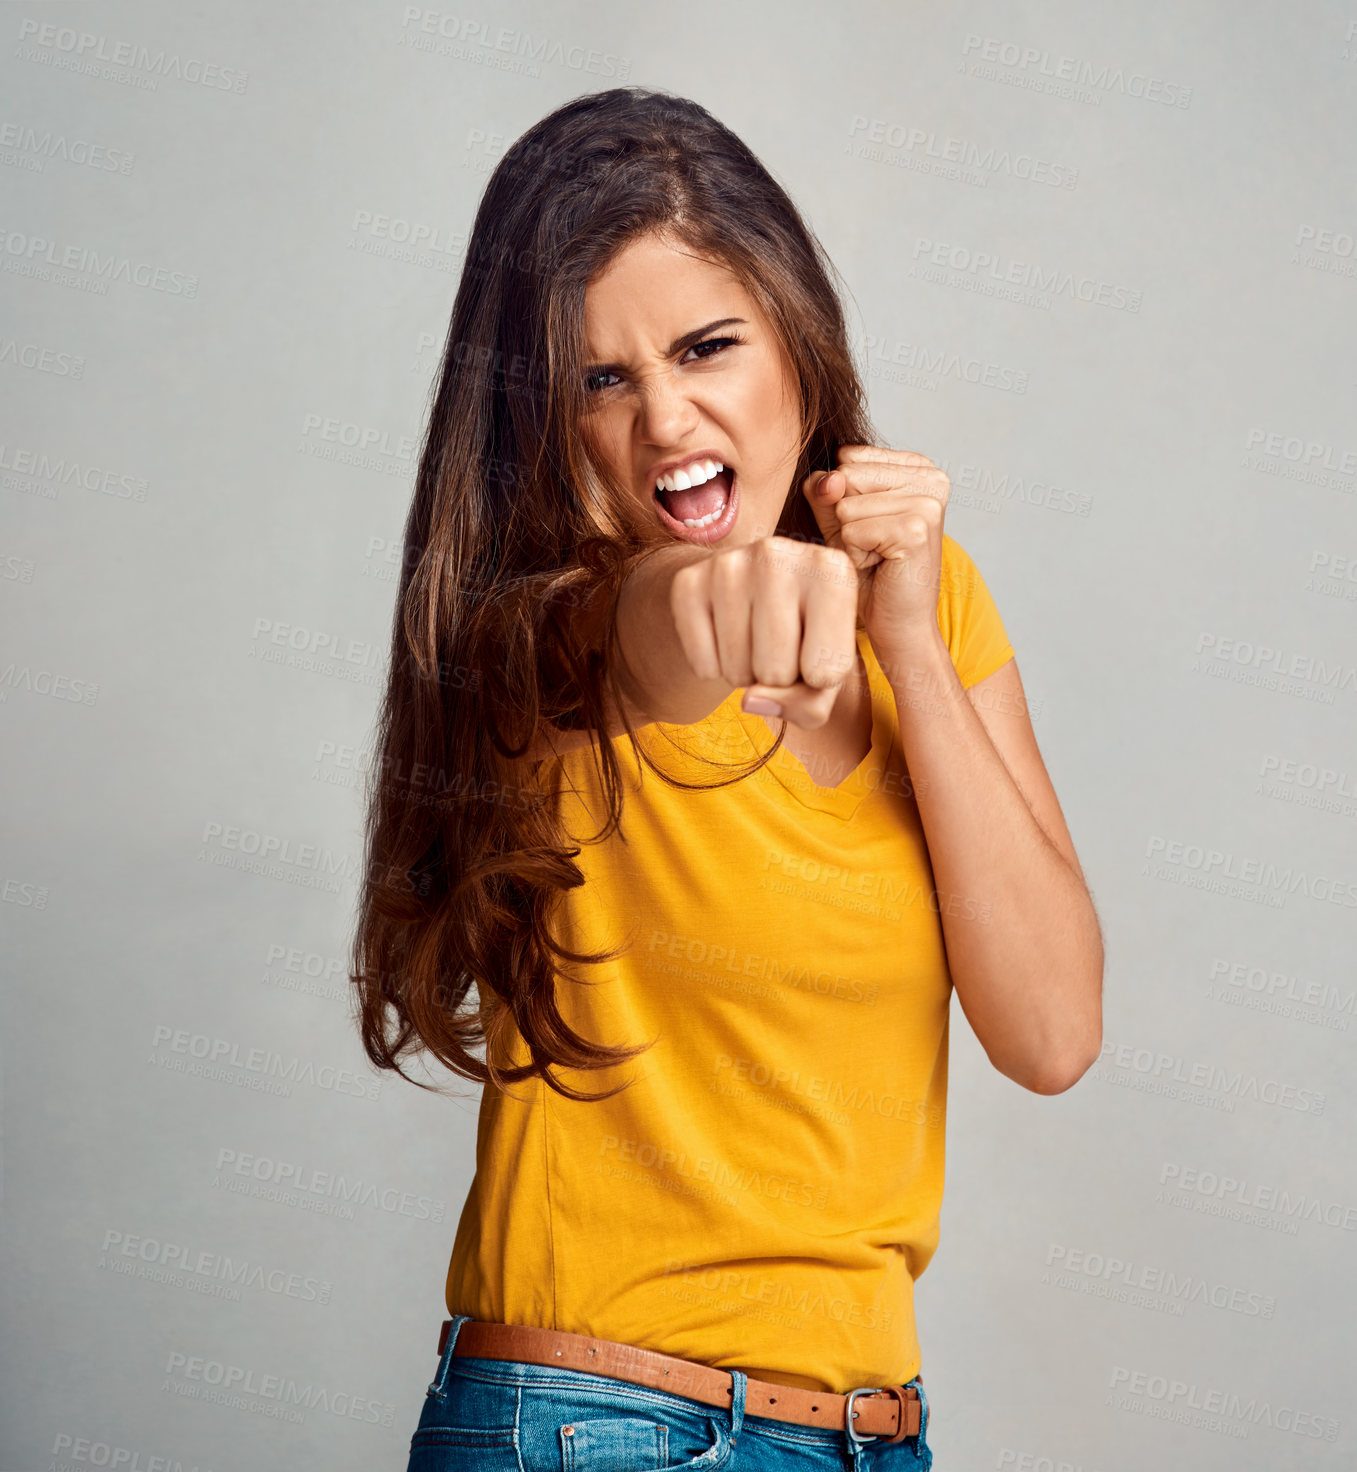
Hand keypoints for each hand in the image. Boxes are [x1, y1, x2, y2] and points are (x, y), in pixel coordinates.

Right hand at [669, 535, 858, 726]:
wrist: (748, 593)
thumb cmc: (802, 636)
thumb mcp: (826, 672)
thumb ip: (809, 704)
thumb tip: (750, 700)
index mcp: (833, 569)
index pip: (827, 671)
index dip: (817, 681)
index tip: (815, 650)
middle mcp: (780, 554)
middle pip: (777, 672)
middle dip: (777, 679)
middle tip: (778, 648)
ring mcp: (729, 564)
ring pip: (737, 671)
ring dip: (744, 675)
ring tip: (752, 642)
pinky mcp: (688, 582)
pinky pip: (702, 665)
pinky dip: (712, 669)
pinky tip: (723, 638)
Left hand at [801, 445, 948, 666]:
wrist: (897, 624)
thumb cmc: (870, 571)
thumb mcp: (838, 520)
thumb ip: (825, 490)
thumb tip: (830, 478)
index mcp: (918, 466)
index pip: (847, 457)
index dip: (843, 498)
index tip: (870, 526)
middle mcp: (932, 476)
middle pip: (846, 476)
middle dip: (846, 518)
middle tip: (874, 546)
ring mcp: (928, 501)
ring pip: (846, 505)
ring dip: (850, 539)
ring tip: (878, 556)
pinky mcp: (917, 528)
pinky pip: (852, 530)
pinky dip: (855, 554)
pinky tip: (880, 566)